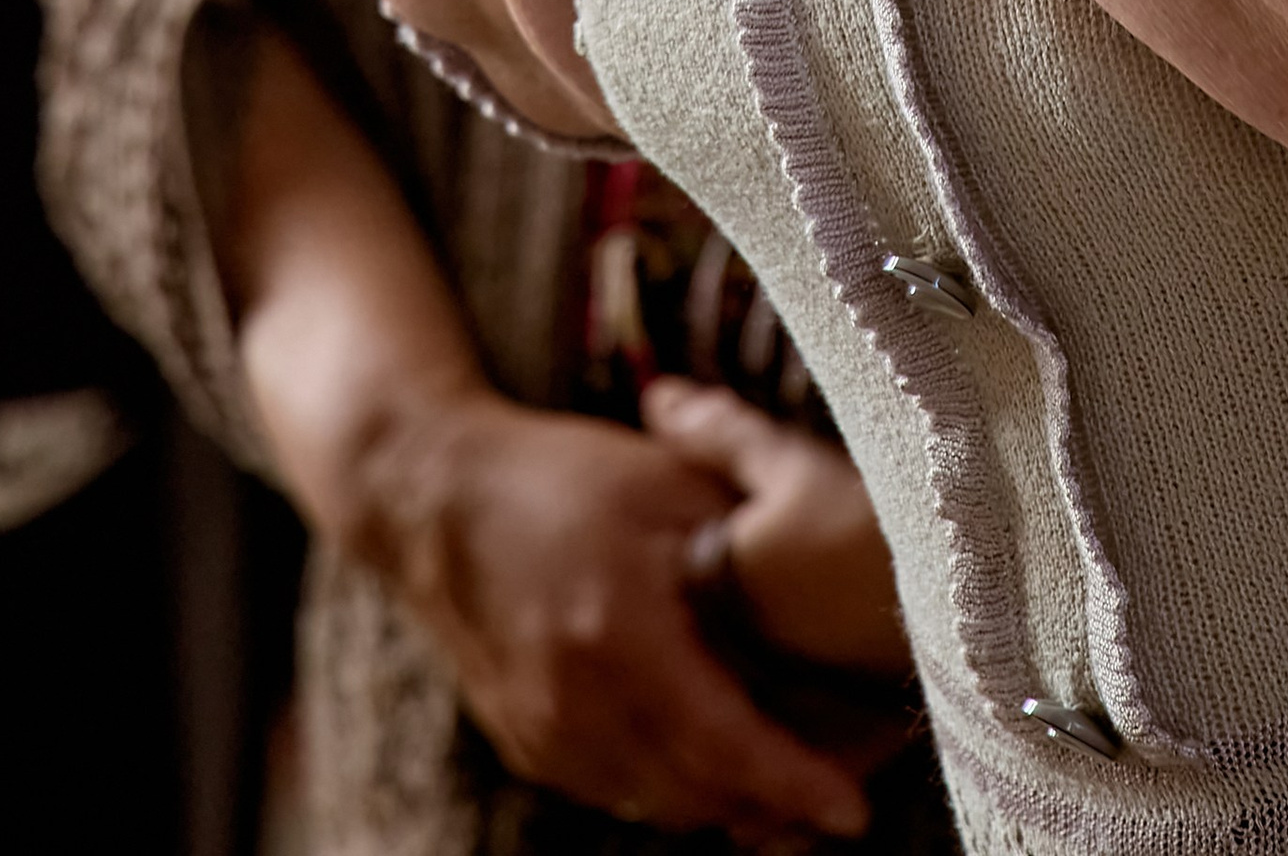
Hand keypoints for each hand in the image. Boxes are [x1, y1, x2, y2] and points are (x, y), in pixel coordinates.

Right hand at [357, 390, 870, 840]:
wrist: (434, 497)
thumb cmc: (561, 477)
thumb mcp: (663, 484)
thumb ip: (736, 544)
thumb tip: (819, 586)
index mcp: (622, 633)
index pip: (726, 741)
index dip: (795, 783)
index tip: (853, 810)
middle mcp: (578, 701)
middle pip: (695, 794)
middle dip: (770, 809)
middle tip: (832, 799)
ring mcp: (544, 730)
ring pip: (654, 803)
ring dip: (720, 805)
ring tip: (783, 789)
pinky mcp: (525, 740)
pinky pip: (612, 788)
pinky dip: (665, 788)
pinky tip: (704, 762)